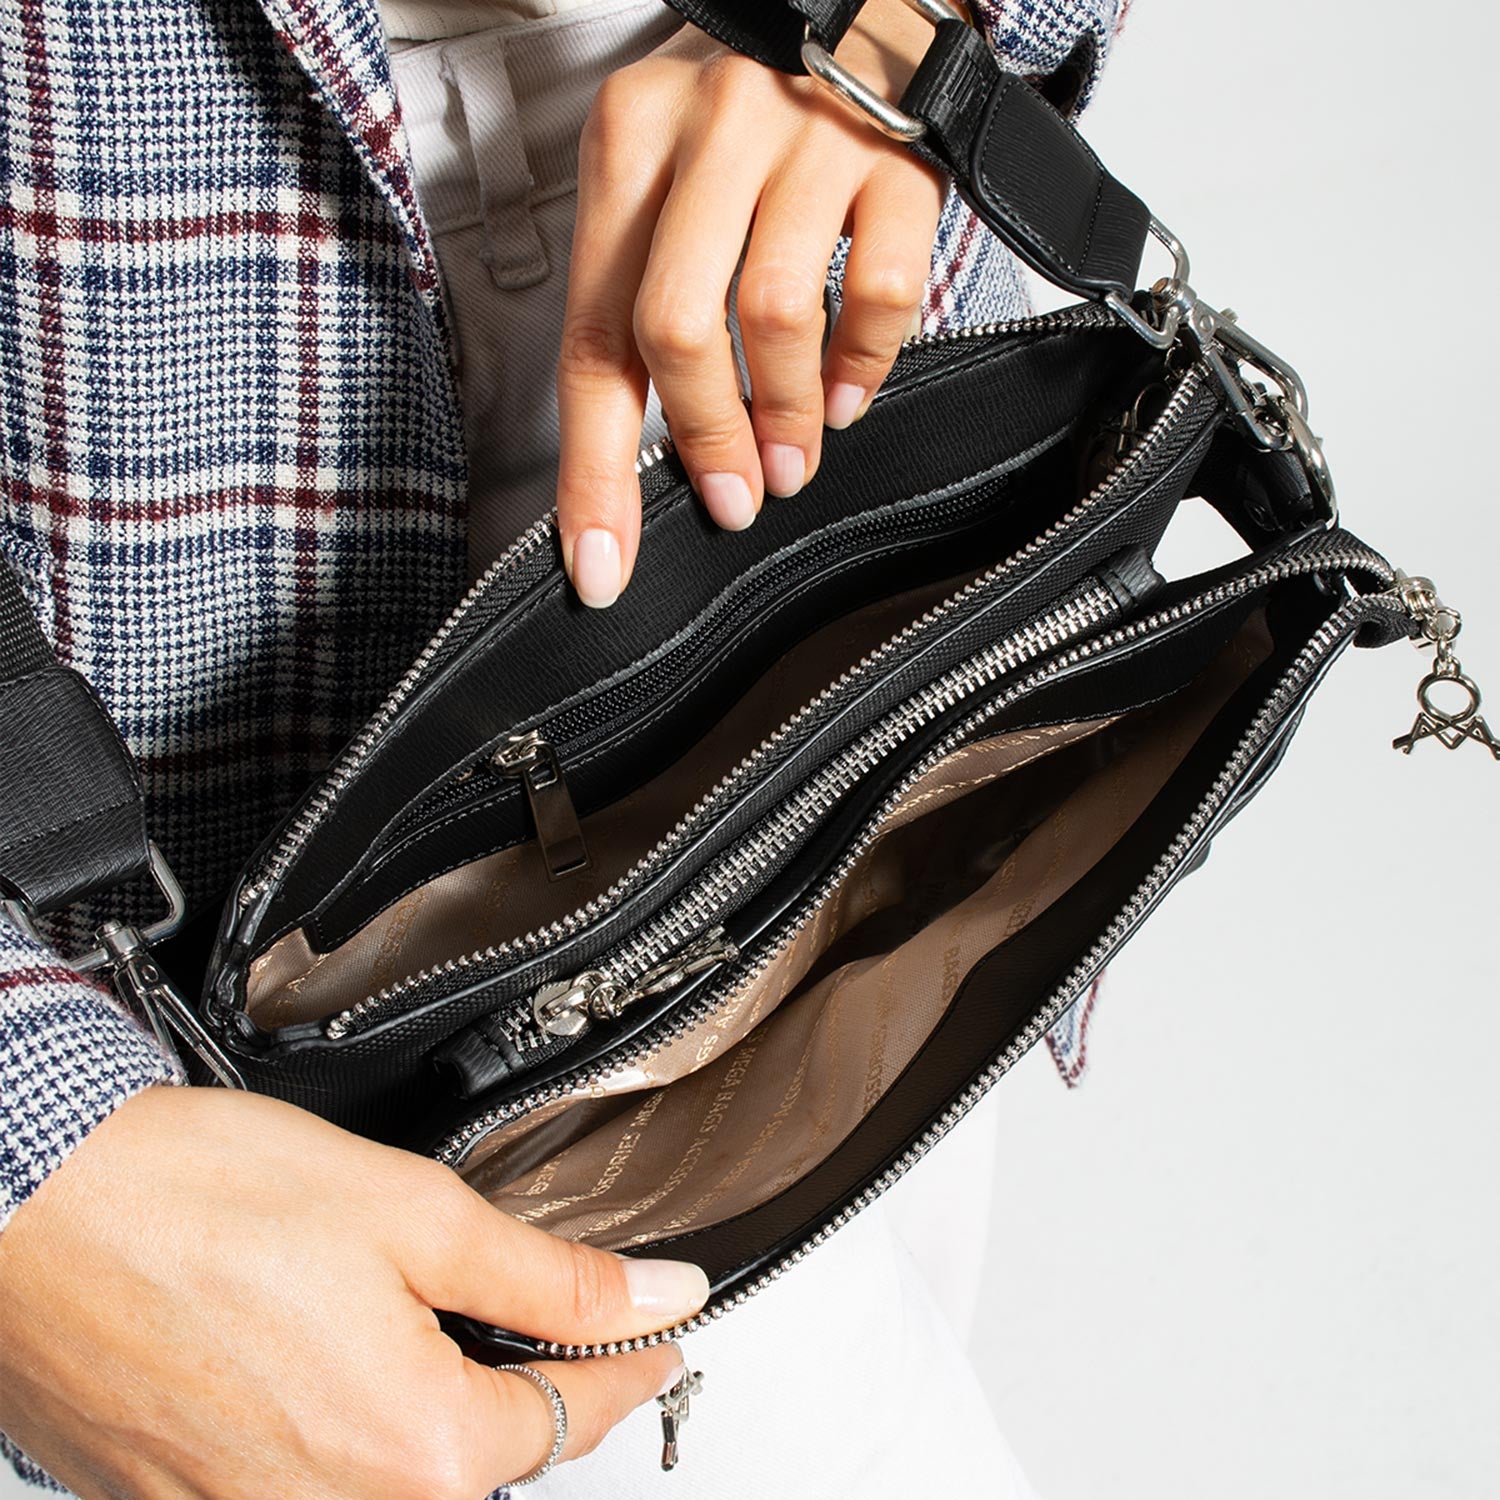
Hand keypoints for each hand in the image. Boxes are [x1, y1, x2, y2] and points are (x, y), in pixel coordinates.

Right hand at [0, 1086, 708, 1497]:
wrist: (33, 1203)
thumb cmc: (198, 1199)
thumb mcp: (417, 1214)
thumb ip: (552, 1277)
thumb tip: (658, 1298)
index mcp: (412, 1447)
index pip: (573, 1419)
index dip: (629, 1365)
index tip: (657, 1340)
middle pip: (486, 1465)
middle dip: (540, 1398)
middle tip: (567, 1335)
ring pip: (398, 1484)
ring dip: (438, 1419)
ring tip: (449, 1339)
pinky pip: (302, 1488)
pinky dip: (345, 1434)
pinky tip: (333, 1362)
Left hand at [556, 0, 949, 604]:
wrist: (869, 5)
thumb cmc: (753, 121)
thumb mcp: (672, 179)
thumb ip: (647, 295)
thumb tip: (657, 449)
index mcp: (632, 142)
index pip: (591, 332)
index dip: (593, 469)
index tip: (601, 566)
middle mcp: (710, 128)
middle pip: (675, 327)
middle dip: (703, 439)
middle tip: (730, 499)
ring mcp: (810, 135)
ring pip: (776, 314)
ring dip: (783, 416)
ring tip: (790, 459)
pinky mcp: (900, 155)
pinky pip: (880, 293)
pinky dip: (863, 365)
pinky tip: (847, 396)